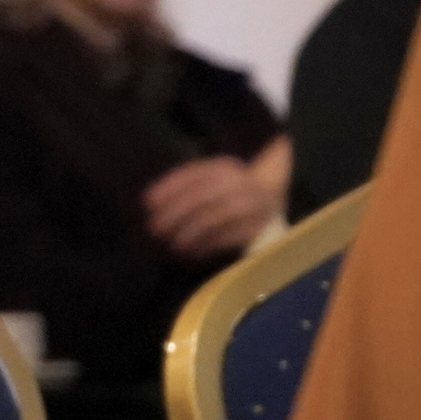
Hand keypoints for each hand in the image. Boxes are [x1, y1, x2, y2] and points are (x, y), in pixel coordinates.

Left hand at [142, 155, 276, 259]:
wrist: (273, 195)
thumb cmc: (229, 188)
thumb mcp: (211, 178)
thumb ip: (184, 185)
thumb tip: (149, 202)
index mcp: (223, 167)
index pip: (192, 175)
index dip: (168, 188)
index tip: (147, 203)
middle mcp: (238, 182)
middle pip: (201, 196)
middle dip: (175, 213)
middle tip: (155, 227)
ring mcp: (251, 203)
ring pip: (215, 217)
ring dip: (189, 232)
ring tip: (172, 243)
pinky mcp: (258, 225)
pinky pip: (230, 236)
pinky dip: (208, 245)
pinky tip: (192, 252)